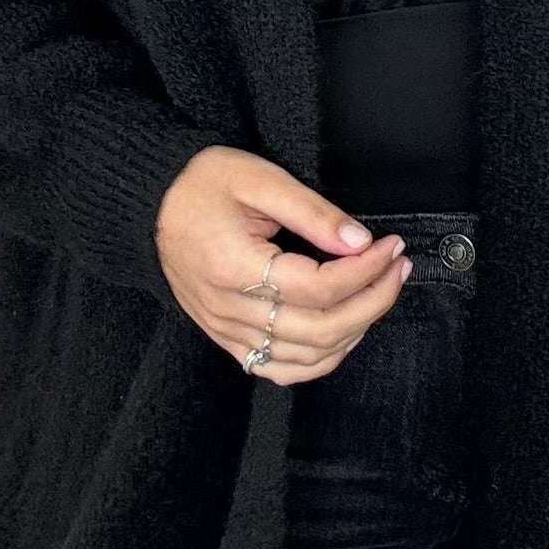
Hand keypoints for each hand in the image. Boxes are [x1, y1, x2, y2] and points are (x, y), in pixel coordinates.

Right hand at [154, 144, 411, 381]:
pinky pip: (279, 369)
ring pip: (306, 359)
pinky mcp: (227, 339)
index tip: (391, 246)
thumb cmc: (201, 184)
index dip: (366, 272)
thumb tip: (361, 242)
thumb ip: (312, 212)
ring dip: (354, 332)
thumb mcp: (259, 179)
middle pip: (321, 330)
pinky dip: (319, 359)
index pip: (320, 287)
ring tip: (378, 294)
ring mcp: (227, 331)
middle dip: (373, 302)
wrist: (151, 204)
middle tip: (397, 268)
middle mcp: (230, 310)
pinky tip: (343, 330)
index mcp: (235, 267)